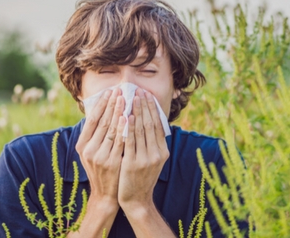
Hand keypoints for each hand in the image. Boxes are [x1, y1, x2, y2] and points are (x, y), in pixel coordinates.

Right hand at [75, 87, 124, 210]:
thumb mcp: (92, 152)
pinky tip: (129, 117)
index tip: (109, 91)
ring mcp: (100, 156)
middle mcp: (89, 150)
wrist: (105, 194)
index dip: (101, 104)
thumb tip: (102, 110)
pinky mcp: (112, 162)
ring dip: (119, 112)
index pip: (92, 119)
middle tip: (119, 90)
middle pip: (102, 122)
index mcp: (82, 145)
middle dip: (112, 104)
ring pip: (111, 129)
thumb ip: (95, 134)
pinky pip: (120, 141)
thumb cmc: (101, 169)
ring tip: (126, 98)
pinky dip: (125, 128)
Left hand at [118, 88, 169, 213]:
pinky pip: (130, 141)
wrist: (136, 199)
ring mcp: (146, 159)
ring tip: (132, 98)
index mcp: (163, 152)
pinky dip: (129, 127)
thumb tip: (150, 122)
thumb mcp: (152, 160)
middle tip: (139, 90)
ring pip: (141, 130)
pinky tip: (126, 116)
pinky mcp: (133, 163)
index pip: (158, 125)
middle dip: (145, 106)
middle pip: (150, 124)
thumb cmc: (141, 177)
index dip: (153, 109)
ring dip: (137, 112)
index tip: (147, 95)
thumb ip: (152, 143)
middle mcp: (157, 154)